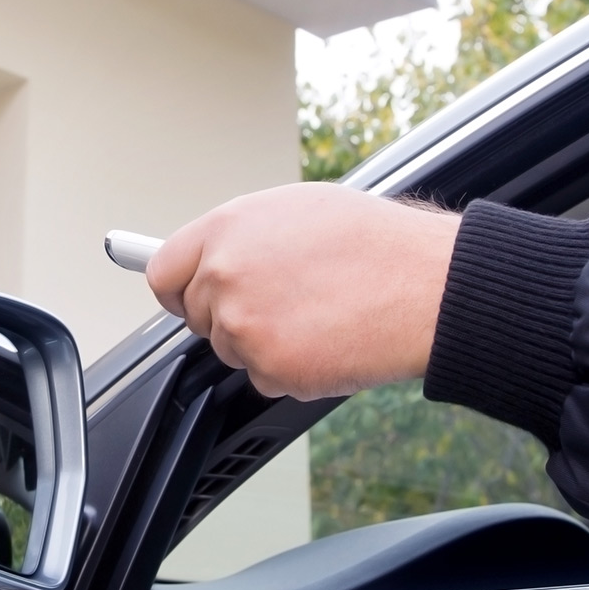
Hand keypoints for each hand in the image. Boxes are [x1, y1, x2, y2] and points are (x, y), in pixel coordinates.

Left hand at [146, 182, 458, 400]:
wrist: (424, 285)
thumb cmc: (375, 243)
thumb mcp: (296, 211)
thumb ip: (242, 236)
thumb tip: (213, 256)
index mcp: (226, 229)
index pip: (164, 272)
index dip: (180, 290)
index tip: (189, 298)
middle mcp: (224, 274)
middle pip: (196, 316)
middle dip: (230, 316)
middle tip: (281, 305)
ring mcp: (242, 323)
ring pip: (230, 350)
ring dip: (264, 343)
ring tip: (316, 314)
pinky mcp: (268, 366)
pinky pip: (263, 378)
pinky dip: (291, 370)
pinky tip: (327, 340)